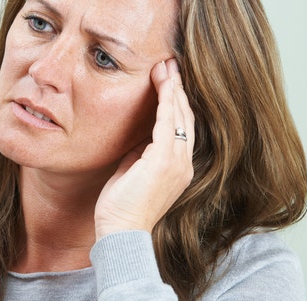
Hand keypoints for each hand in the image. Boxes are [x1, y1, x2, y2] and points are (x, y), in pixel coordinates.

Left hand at [95, 59, 193, 239]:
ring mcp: (176, 162)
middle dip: (178, 89)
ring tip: (167, 65)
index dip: (176, 102)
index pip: (181, 128)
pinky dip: (166, 100)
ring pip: (179, 116)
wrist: (121, 231)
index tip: (169, 80)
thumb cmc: (122, 206)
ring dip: (173, 88)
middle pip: (185, 117)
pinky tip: (162, 82)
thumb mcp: (133, 172)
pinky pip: (168, 123)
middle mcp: (183, 164)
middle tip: (171, 63)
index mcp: (177, 167)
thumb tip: (139, 135)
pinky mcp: (164, 161)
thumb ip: (140, 153)